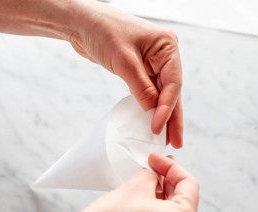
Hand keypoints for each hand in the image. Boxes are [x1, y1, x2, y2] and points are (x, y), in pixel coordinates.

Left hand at [69, 0, 182, 147]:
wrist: (82, 23)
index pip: (173, 82)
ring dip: (163, 115)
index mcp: (167, 46)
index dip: (167, 108)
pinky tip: (153, 122)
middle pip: (172, 91)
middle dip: (173, 117)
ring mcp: (153, 63)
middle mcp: (163, 55)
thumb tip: (153, 111)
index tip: (157, 127)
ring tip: (168, 139)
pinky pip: (150, 92)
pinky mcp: (140, 70)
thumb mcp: (124, 60)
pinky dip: (151, 107)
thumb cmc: (103, 30)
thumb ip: (141, 87)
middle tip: (175, 142)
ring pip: (162, 94)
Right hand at [72, 152, 198, 211]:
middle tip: (152, 167)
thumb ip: (153, 175)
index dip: (172, 166)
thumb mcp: (136, 186)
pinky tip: (141, 202)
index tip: (156, 159)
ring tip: (144, 183)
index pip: (189, 184)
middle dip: (167, 181)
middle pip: (183, 200)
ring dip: (161, 196)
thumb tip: (157, 173)